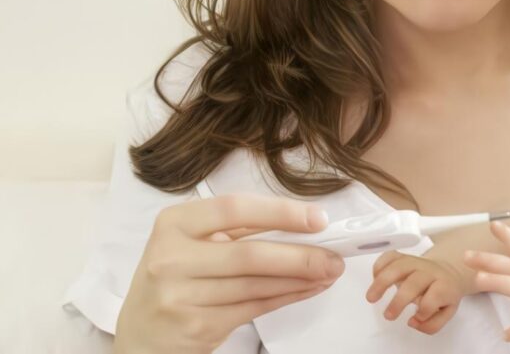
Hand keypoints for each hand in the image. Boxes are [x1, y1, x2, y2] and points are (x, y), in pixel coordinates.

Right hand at [114, 194, 345, 353]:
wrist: (139, 335)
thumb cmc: (175, 277)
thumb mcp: (191, 242)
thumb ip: (238, 230)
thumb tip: (303, 224)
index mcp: (174, 224)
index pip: (234, 209)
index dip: (281, 213)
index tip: (318, 219)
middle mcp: (172, 259)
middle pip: (250, 255)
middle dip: (301, 256)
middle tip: (335, 256)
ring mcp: (182, 297)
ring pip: (257, 286)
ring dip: (301, 279)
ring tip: (329, 272)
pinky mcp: (197, 327)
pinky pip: (254, 308)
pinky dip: (288, 297)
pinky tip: (308, 288)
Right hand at [365, 251, 469, 334]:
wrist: (447, 271)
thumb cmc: (444, 295)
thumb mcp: (447, 312)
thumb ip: (432, 324)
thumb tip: (412, 322)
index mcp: (444, 285)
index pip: (436, 295)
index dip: (425, 310)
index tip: (414, 318)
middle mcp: (430, 271)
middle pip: (414, 282)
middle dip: (399, 300)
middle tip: (388, 316)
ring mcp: (416, 262)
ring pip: (398, 266)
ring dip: (382, 282)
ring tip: (371, 298)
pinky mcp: (404, 257)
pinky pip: (390, 256)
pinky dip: (379, 266)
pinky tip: (375, 279)